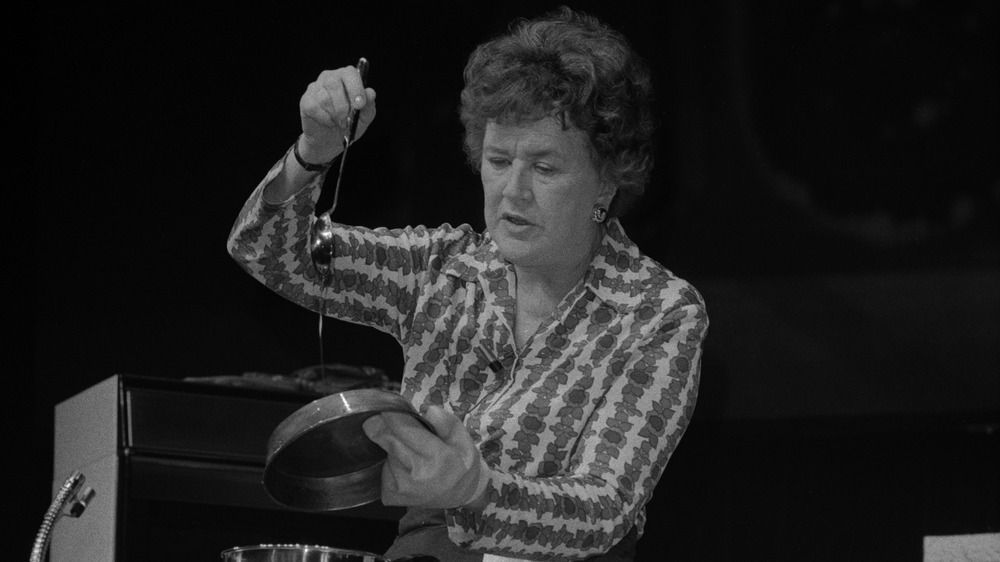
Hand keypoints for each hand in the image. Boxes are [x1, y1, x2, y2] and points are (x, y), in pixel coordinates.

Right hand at [298, 65, 376, 163]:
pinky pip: (314, 107)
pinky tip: (329, 123)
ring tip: (340, 123)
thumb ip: (368, 105)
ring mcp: (315, 88)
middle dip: (343, 105)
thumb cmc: (349, 125)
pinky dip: (325, 119)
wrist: (331, 141)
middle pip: (333, 83)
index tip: (360, 105)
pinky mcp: (306, 101)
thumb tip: (370, 93)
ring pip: (324, 98)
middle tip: (348, 120)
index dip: (355, 87)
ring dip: (335, 115)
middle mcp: (328, 78)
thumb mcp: (364, 118)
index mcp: (346, 77)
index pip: (349, 72)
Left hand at [362, 406, 489, 509]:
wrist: (459, 494)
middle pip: (388, 440)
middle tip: (379, 418)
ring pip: (385, 454)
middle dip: (381, 426)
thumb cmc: (460, 462)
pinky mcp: (391, 496)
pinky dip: (389, 463)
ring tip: (408, 449)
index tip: (383, 406)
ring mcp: (402, 489)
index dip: (391, 416)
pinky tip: (404, 467)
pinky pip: (382, 469)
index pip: (405, 429)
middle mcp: (417, 476)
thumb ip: (447, 423)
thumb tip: (429, 411)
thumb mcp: (463, 439)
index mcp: (438, 458)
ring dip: (390, 446)